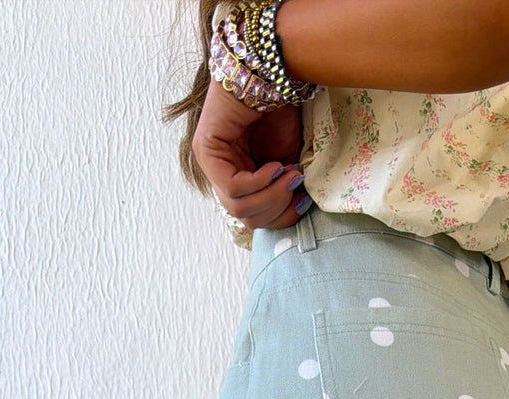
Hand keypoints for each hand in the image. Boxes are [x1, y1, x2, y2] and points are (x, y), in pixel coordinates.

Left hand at [192, 83, 307, 229]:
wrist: (270, 72)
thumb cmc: (279, 110)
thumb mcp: (287, 160)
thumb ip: (284, 189)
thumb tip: (291, 211)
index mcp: (238, 176)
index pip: (253, 217)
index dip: (281, 217)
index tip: (302, 201)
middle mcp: (220, 172)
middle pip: (246, 217)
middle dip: (277, 207)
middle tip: (295, 184)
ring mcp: (210, 162)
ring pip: (238, 207)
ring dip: (271, 196)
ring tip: (288, 174)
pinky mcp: (206, 150)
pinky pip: (233, 187)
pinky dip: (259, 182)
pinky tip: (273, 166)